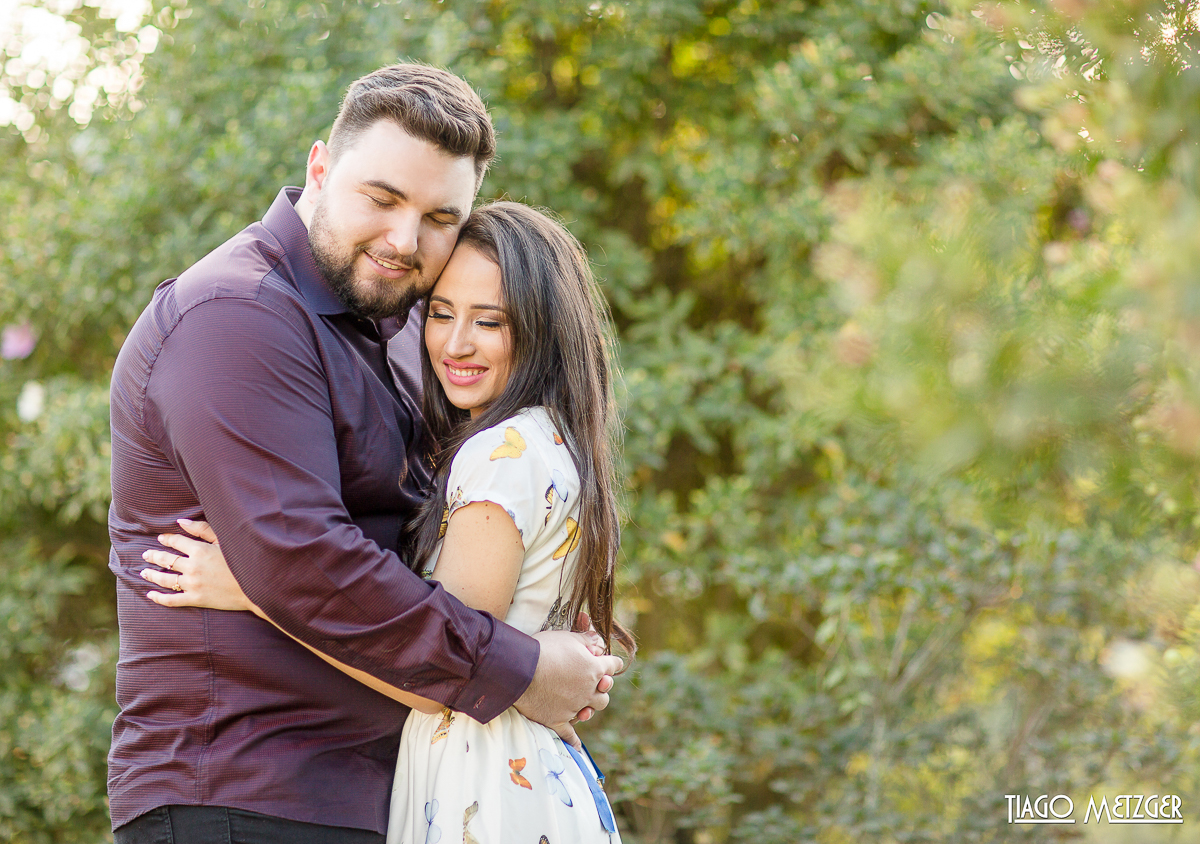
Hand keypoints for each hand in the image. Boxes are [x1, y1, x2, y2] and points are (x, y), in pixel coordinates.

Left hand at [139, 519, 255, 612]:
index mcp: (200, 550)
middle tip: (146, 554)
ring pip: (165, 579)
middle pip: (167, 560)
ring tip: (144, 572)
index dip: (167, 539)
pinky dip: (159, 598)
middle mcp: (193, 567)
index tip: (161, 539)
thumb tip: (181, 521)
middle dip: (154, 556)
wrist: (257, 586)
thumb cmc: (243, 560)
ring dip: (152, 575)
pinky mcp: (196, 599)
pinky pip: (172, 600)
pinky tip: (150, 595)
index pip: (176, 542)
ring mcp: (193, 584)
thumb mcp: (225, 540)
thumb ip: (203, 529)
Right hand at [514, 628, 623, 748]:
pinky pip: (569, 735)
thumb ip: (586, 640)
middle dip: (602, 689)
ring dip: (591, 708)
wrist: (519, 670)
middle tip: (595, 684)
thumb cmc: (543, 649)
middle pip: (604, 694)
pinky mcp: (557, 720)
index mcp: (593, 669)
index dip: (612, 663)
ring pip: (591, 712)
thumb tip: (598, 640)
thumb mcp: (567, 637)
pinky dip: (573, 741)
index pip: (612, 666)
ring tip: (586, 706)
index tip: (611, 663)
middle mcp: (587, 691)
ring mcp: (573, 707)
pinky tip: (577, 747)